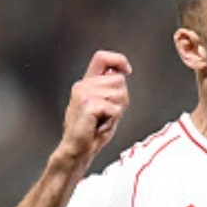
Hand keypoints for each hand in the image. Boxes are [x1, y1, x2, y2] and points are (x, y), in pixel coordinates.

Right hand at [57, 50, 131, 169]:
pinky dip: (113, 119)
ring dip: (116, 110)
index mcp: (87, 82)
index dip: (119, 60)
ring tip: (102, 119)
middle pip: (119, 80)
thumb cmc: (93, 129)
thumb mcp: (106, 104)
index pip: (102, 57)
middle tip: (108, 113)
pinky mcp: (87, 104)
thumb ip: (112, 88)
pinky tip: (100, 124)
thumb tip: (122, 73)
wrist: (78, 148)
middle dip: (122, 98)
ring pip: (119, 93)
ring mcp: (83, 93)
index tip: (127, 71)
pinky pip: (115, 108)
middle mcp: (83, 84)